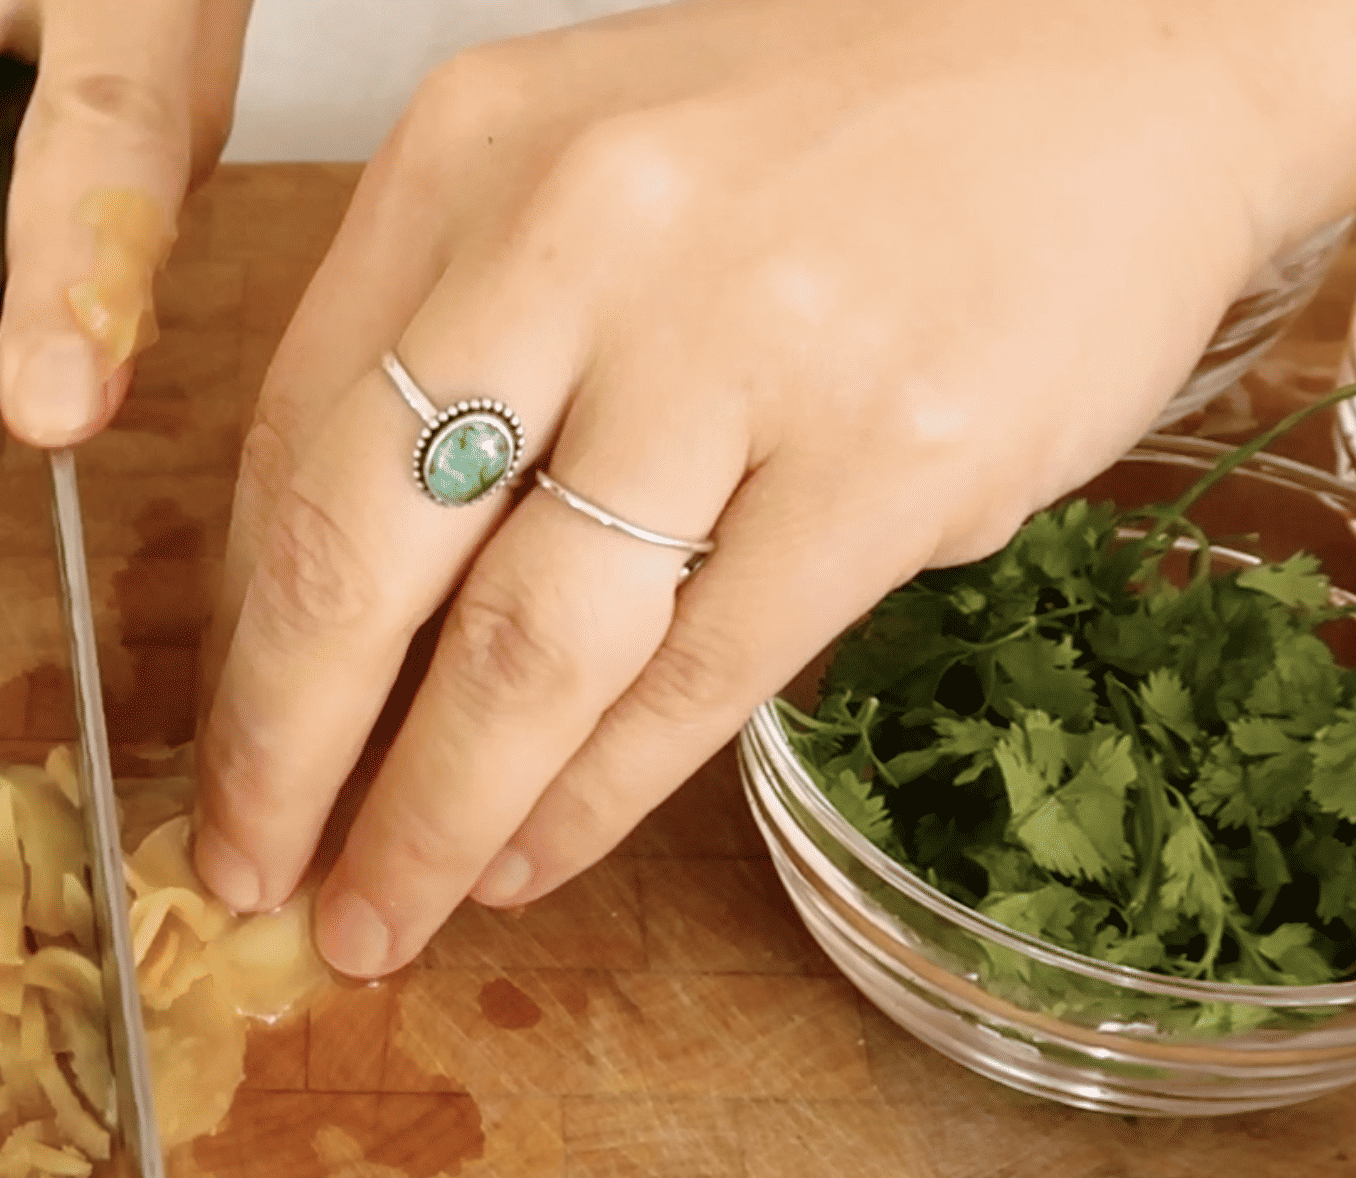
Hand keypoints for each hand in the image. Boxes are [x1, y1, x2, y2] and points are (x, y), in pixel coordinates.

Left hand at [187, 0, 1312, 978]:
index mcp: (475, 151)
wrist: (1129, 60)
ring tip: (384, 915)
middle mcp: (586, 232)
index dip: (243, 636)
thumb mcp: (595, 171)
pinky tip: (534, 860)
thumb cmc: (838, 138)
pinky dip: (597, 799)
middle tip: (249, 877)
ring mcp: (746, 344)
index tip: (226, 753)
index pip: (297, 439)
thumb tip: (323, 614)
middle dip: (285, 755)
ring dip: (434, 815)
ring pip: (530, 649)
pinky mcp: (894, 454)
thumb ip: (456, 349)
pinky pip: (698, 678)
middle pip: (365, 555)